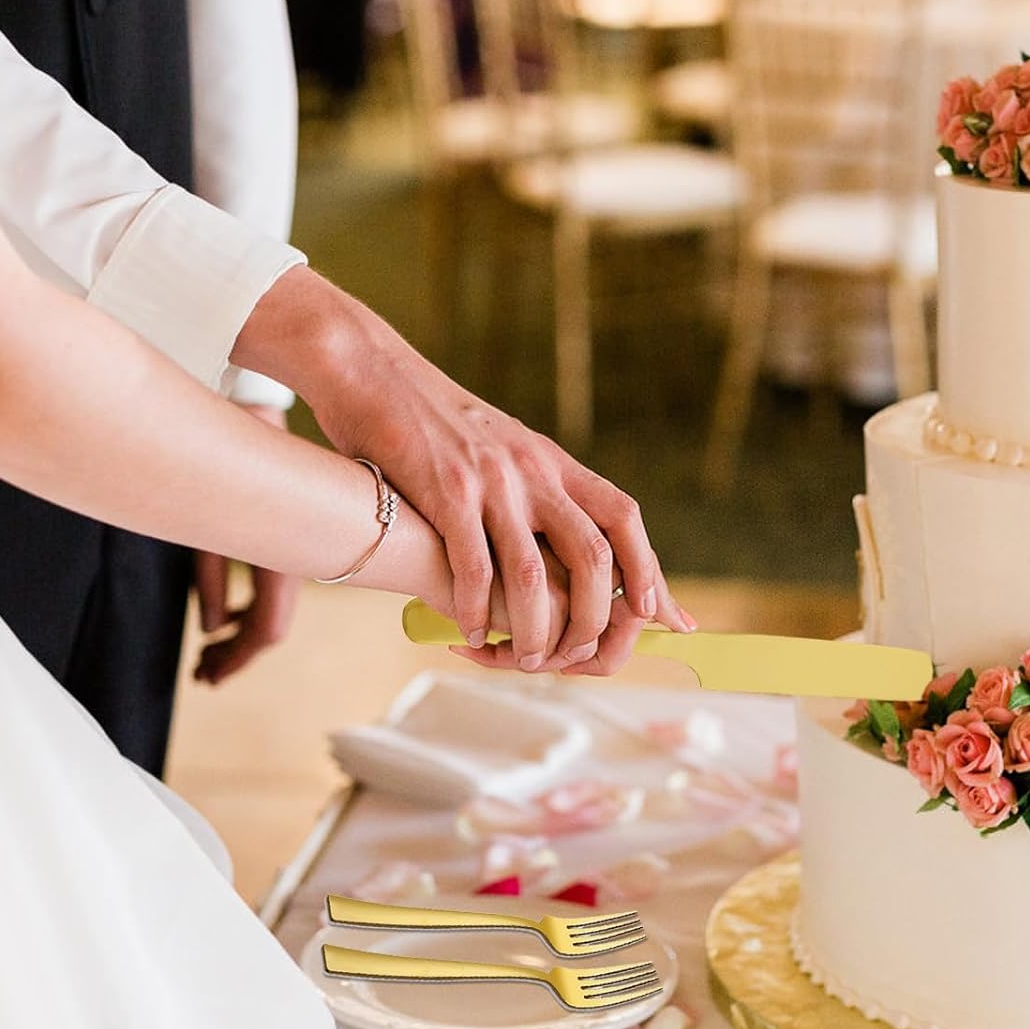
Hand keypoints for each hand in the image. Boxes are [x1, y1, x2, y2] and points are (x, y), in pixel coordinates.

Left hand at [192, 405, 302, 683]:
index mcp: (285, 559)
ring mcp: (289, 547)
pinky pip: (264, 583)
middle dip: (235, 653)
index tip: (209, 676)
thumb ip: (210, 576)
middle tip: (204, 672)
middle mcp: (292, 558)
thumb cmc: (242, 452)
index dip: (237, 659)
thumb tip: (212, 627)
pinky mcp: (280, 532)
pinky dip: (239, 604)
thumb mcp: (213, 519)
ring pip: (267, 608)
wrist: (259, 405)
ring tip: (209, 650)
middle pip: (268, 626)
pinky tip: (222, 613)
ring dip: (236, 633)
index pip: (267, 629)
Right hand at [232, 269, 694, 670]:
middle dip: (594, 615)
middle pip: (593, 554)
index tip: (660, 614)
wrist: (369, 369)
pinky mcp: (445, 491)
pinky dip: (475, 610)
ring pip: (534, 574)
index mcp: (552, 461)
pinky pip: (473, 566)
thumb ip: (535, 485)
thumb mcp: (503, 445)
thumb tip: (565, 532)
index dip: (648, 568)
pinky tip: (468, 634)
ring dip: (532, 628)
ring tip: (522, 659)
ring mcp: (491, 480)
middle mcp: (532, 470)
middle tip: (579, 653)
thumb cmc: (433, 422)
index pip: (622, 516)